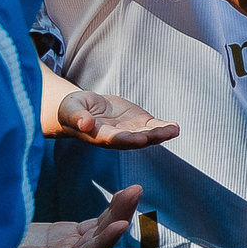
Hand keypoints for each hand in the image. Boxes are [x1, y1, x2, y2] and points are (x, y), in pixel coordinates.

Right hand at [1, 185, 142, 247]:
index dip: (103, 243)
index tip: (122, 224)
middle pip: (98, 241)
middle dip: (118, 216)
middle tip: (135, 191)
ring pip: (99, 230)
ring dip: (117, 211)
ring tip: (135, 188)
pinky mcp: (65, 236)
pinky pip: (92, 224)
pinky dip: (107, 211)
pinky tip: (122, 195)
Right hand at [50, 90, 180, 148]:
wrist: (84, 108)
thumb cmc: (74, 109)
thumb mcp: (71, 108)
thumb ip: (77, 116)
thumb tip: (84, 124)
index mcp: (99, 135)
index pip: (114, 139)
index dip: (127, 139)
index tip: (139, 138)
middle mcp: (117, 137)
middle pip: (134, 140)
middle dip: (149, 137)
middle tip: (162, 134)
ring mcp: (130, 131)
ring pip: (147, 135)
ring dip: (160, 134)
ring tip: (173, 130)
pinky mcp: (139, 123)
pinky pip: (154, 127)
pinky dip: (164, 127)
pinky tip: (175, 127)